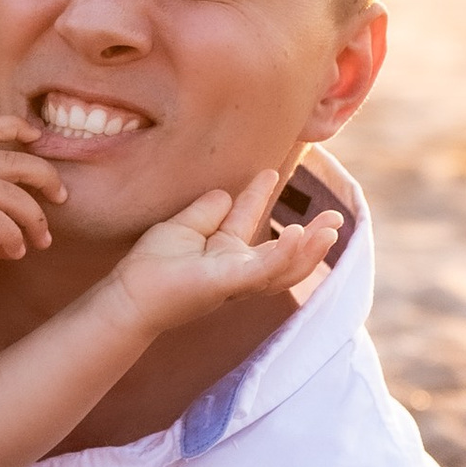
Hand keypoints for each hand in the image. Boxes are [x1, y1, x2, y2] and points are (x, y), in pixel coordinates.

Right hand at [0, 116, 64, 278]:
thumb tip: (15, 245)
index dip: (17, 127)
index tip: (35, 135)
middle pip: (19, 161)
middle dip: (47, 178)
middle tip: (62, 197)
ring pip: (15, 196)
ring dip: (36, 221)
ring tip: (40, 241)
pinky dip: (14, 239)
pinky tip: (15, 252)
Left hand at [107, 169, 341, 336]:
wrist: (130, 296)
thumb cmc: (150, 267)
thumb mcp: (182, 227)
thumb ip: (205, 211)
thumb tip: (224, 193)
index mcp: (223, 252)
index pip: (247, 219)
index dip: (259, 194)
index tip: (270, 171)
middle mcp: (236, 267)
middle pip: (283, 253)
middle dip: (312, 237)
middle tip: (336, 218)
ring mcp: (236, 278)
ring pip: (284, 267)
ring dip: (309, 250)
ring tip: (330, 229)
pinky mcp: (230, 284)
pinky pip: (264, 269)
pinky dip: (285, 254)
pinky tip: (300, 235)